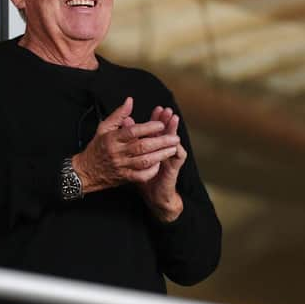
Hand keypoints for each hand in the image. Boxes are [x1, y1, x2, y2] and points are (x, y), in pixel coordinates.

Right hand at [72, 97, 179, 193]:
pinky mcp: (124, 178)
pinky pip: (140, 176)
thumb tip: (130, 100)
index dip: (148, 127)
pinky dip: (151, 171)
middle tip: (175, 137)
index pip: (132, 131)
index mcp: (112, 138)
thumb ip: (119, 114)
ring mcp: (121, 166)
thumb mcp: (104, 128)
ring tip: (173, 149)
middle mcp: (117, 152)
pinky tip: (160, 164)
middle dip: (160, 142)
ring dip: (160, 155)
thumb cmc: (97, 147)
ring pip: (144, 161)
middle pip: (142, 147)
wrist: (85, 172)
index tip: (161, 124)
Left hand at [134, 106, 186, 222]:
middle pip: (166, 131)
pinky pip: (178, 156)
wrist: (151, 194)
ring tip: (174, 119)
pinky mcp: (174, 167)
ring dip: (173, 130)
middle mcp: (162, 149)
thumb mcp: (132, 155)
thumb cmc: (140, 173)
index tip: (157, 109)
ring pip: (173, 140)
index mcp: (153, 144)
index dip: (156, 119)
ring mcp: (169, 157)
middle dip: (165, 120)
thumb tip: (126, 121)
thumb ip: (130, 137)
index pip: (156, 128)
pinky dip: (177, 148)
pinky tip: (176, 142)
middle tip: (166, 110)